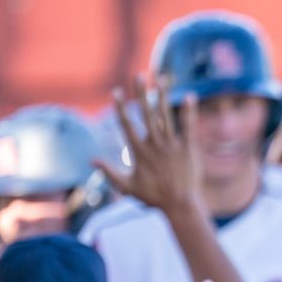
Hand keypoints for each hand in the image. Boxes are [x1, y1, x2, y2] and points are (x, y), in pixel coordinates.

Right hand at [96, 74, 203, 215]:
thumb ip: (109, 172)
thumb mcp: (127, 187)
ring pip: (167, 116)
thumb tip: (91, 159)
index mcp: (139, 152)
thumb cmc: (153, 198)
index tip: (116, 92)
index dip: (121, 107)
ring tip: (161, 79)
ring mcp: (172, 145)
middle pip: (147, 114)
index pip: (127, 125)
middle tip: (139, 75)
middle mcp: (155, 144)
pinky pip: (188, 126)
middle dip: (142, 93)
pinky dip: (189, 112)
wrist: (181, 205)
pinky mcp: (188, 148)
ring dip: (163, 96)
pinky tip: (190, 96)